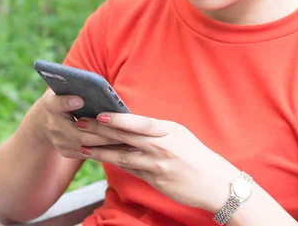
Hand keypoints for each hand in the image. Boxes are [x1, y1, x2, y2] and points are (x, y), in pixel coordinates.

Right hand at [35, 90, 124, 159]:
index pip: (57, 104)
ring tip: (127, 140)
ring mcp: (58, 141)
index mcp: (51, 105)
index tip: (81, 99)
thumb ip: (78, 88)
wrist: (45, 120)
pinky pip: (88, 154)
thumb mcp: (66, 89)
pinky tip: (121, 147)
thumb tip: (101, 88)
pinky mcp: (65, 151)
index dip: (68, 102)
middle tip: (122, 129)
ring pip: (86, 146)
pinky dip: (105, 151)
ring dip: (107, 143)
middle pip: (79, 132)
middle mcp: (52, 125)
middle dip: (102, 132)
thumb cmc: (64, 97)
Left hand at [76, 113, 238, 210]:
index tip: (100, 114)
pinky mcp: (156, 181)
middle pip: (126, 138)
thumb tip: (128, 124)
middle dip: (101, 131)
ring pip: (123, 156)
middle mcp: (163, 147)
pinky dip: (115, 163)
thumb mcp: (179, 135)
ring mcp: (159, 166)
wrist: (217, 184)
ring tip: (83, 146)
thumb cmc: (197, 156)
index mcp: (169, 131)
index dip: (119, 119)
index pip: (140, 123)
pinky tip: (101, 159)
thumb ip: (156, 131)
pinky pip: (131, 170)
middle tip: (80, 125)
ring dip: (101, 151)